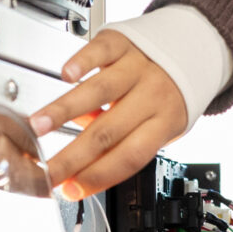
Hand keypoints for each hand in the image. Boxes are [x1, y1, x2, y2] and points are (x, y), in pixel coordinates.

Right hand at [30, 29, 187, 197]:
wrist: (193, 47)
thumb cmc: (170, 93)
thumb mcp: (161, 125)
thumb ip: (123, 138)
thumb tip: (82, 151)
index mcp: (164, 122)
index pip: (130, 156)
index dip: (99, 176)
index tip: (69, 188)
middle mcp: (152, 95)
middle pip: (108, 132)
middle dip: (72, 156)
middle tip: (46, 169)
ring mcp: (137, 68)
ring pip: (100, 91)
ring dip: (65, 110)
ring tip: (39, 126)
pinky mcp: (122, 43)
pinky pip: (101, 53)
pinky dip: (83, 62)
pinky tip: (65, 75)